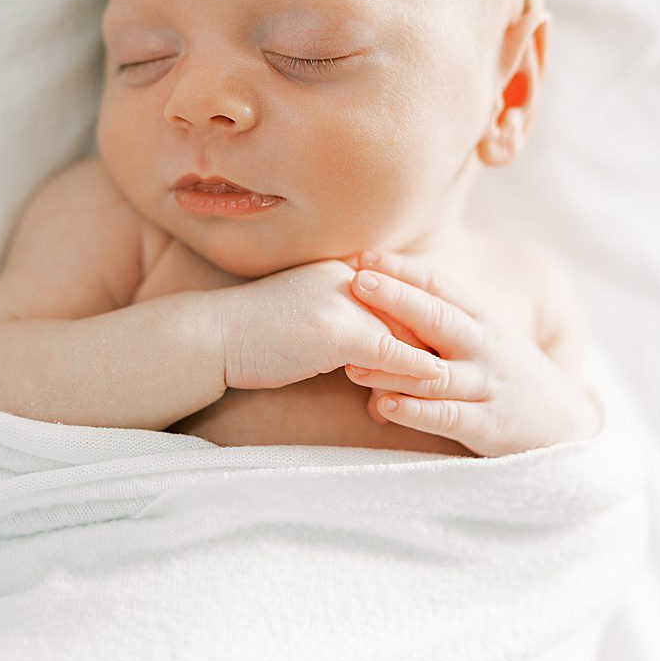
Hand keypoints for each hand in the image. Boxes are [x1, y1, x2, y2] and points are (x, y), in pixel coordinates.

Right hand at [218, 259, 444, 391]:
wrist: (213, 336)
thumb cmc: (251, 331)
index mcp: (341, 269)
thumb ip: (338, 314)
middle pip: (411, 310)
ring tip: (438, 391)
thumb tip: (364, 340)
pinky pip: (393, 354)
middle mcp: (348, 278)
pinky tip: (431, 390)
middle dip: (430, 344)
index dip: (419, 322)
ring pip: (408, 333)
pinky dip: (415, 373)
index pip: (399, 293)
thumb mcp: (304, 310)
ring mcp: (345, 304)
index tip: (438, 347)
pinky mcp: (340, 335)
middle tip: (447, 375)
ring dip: (426, 364)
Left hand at [340, 249, 604, 456]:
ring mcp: (487, 386)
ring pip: (436, 373)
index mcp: (484, 320)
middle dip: (398, 299)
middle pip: (438, 319)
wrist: (565, 423)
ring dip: (393, 366)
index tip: (365, 256)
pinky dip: (416, 412)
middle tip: (358, 281)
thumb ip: (443, 317)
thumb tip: (386, 290)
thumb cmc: (508, 372)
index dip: (403, 270)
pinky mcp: (486, 425)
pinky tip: (384, 406)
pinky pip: (447, 416)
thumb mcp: (486, 335)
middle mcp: (485, 347)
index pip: (441, 287)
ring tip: (352, 360)